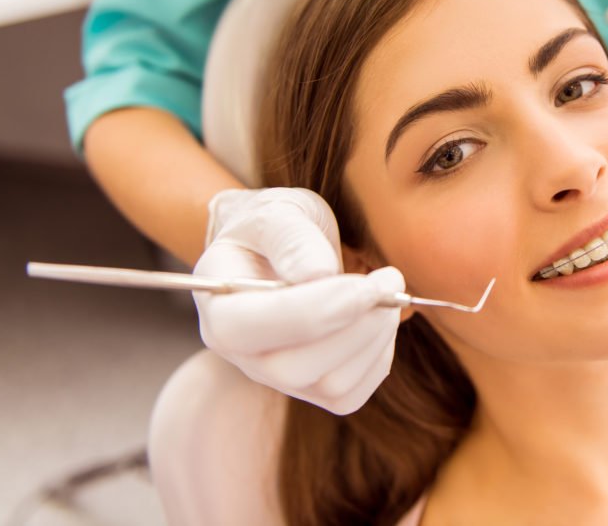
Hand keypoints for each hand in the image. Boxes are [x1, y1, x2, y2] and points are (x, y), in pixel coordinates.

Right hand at [194, 187, 404, 413]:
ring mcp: (276, 377)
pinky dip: (378, 357)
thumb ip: (293, 239)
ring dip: (374, 339)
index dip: (313, 311)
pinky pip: (352, 394)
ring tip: (386, 291)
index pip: (247, 328)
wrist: (280, 247)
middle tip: (389, 279)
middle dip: (354, 327)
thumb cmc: (276, 227)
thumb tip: (319, 274)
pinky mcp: (313, 388)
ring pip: (330, 387)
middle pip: (292, 369)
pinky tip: (380, 319)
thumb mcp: (279, 213)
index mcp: (218, 306)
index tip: (367, 284)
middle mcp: (241, 353)